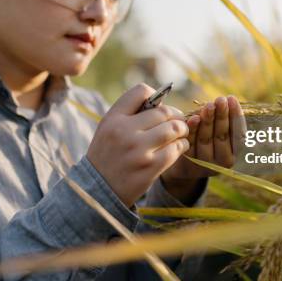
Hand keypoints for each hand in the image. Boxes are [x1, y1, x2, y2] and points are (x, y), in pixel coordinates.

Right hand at [87, 83, 189, 206]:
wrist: (98, 190)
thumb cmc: (108, 155)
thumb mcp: (109, 128)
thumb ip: (129, 113)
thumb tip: (161, 100)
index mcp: (113, 119)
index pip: (141, 91)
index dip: (155, 96)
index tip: (158, 106)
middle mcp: (124, 131)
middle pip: (163, 112)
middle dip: (175, 115)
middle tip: (178, 121)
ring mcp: (138, 150)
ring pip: (173, 129)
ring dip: (182, 130)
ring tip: (180, 133)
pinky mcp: (150, 167)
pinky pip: (176, 149)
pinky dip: (182, 145)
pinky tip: (179, 146)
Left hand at [161, 96, 245, 203]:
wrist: (190, 163)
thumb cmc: (211, 139)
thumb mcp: (222, 132)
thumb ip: (226, 120)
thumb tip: (229, 100)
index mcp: (235, 153)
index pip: (238, 134)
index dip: (235, 116)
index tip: (232, 99)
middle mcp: (223, 160)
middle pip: (222, 136)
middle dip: (221, 116)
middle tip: (220, 100)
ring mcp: (205, 163)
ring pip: (206, 139)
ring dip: (208, 121)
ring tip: (209, 105)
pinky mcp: (189, 162)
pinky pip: (191, 144)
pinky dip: (192, 130)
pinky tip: (194, 118)